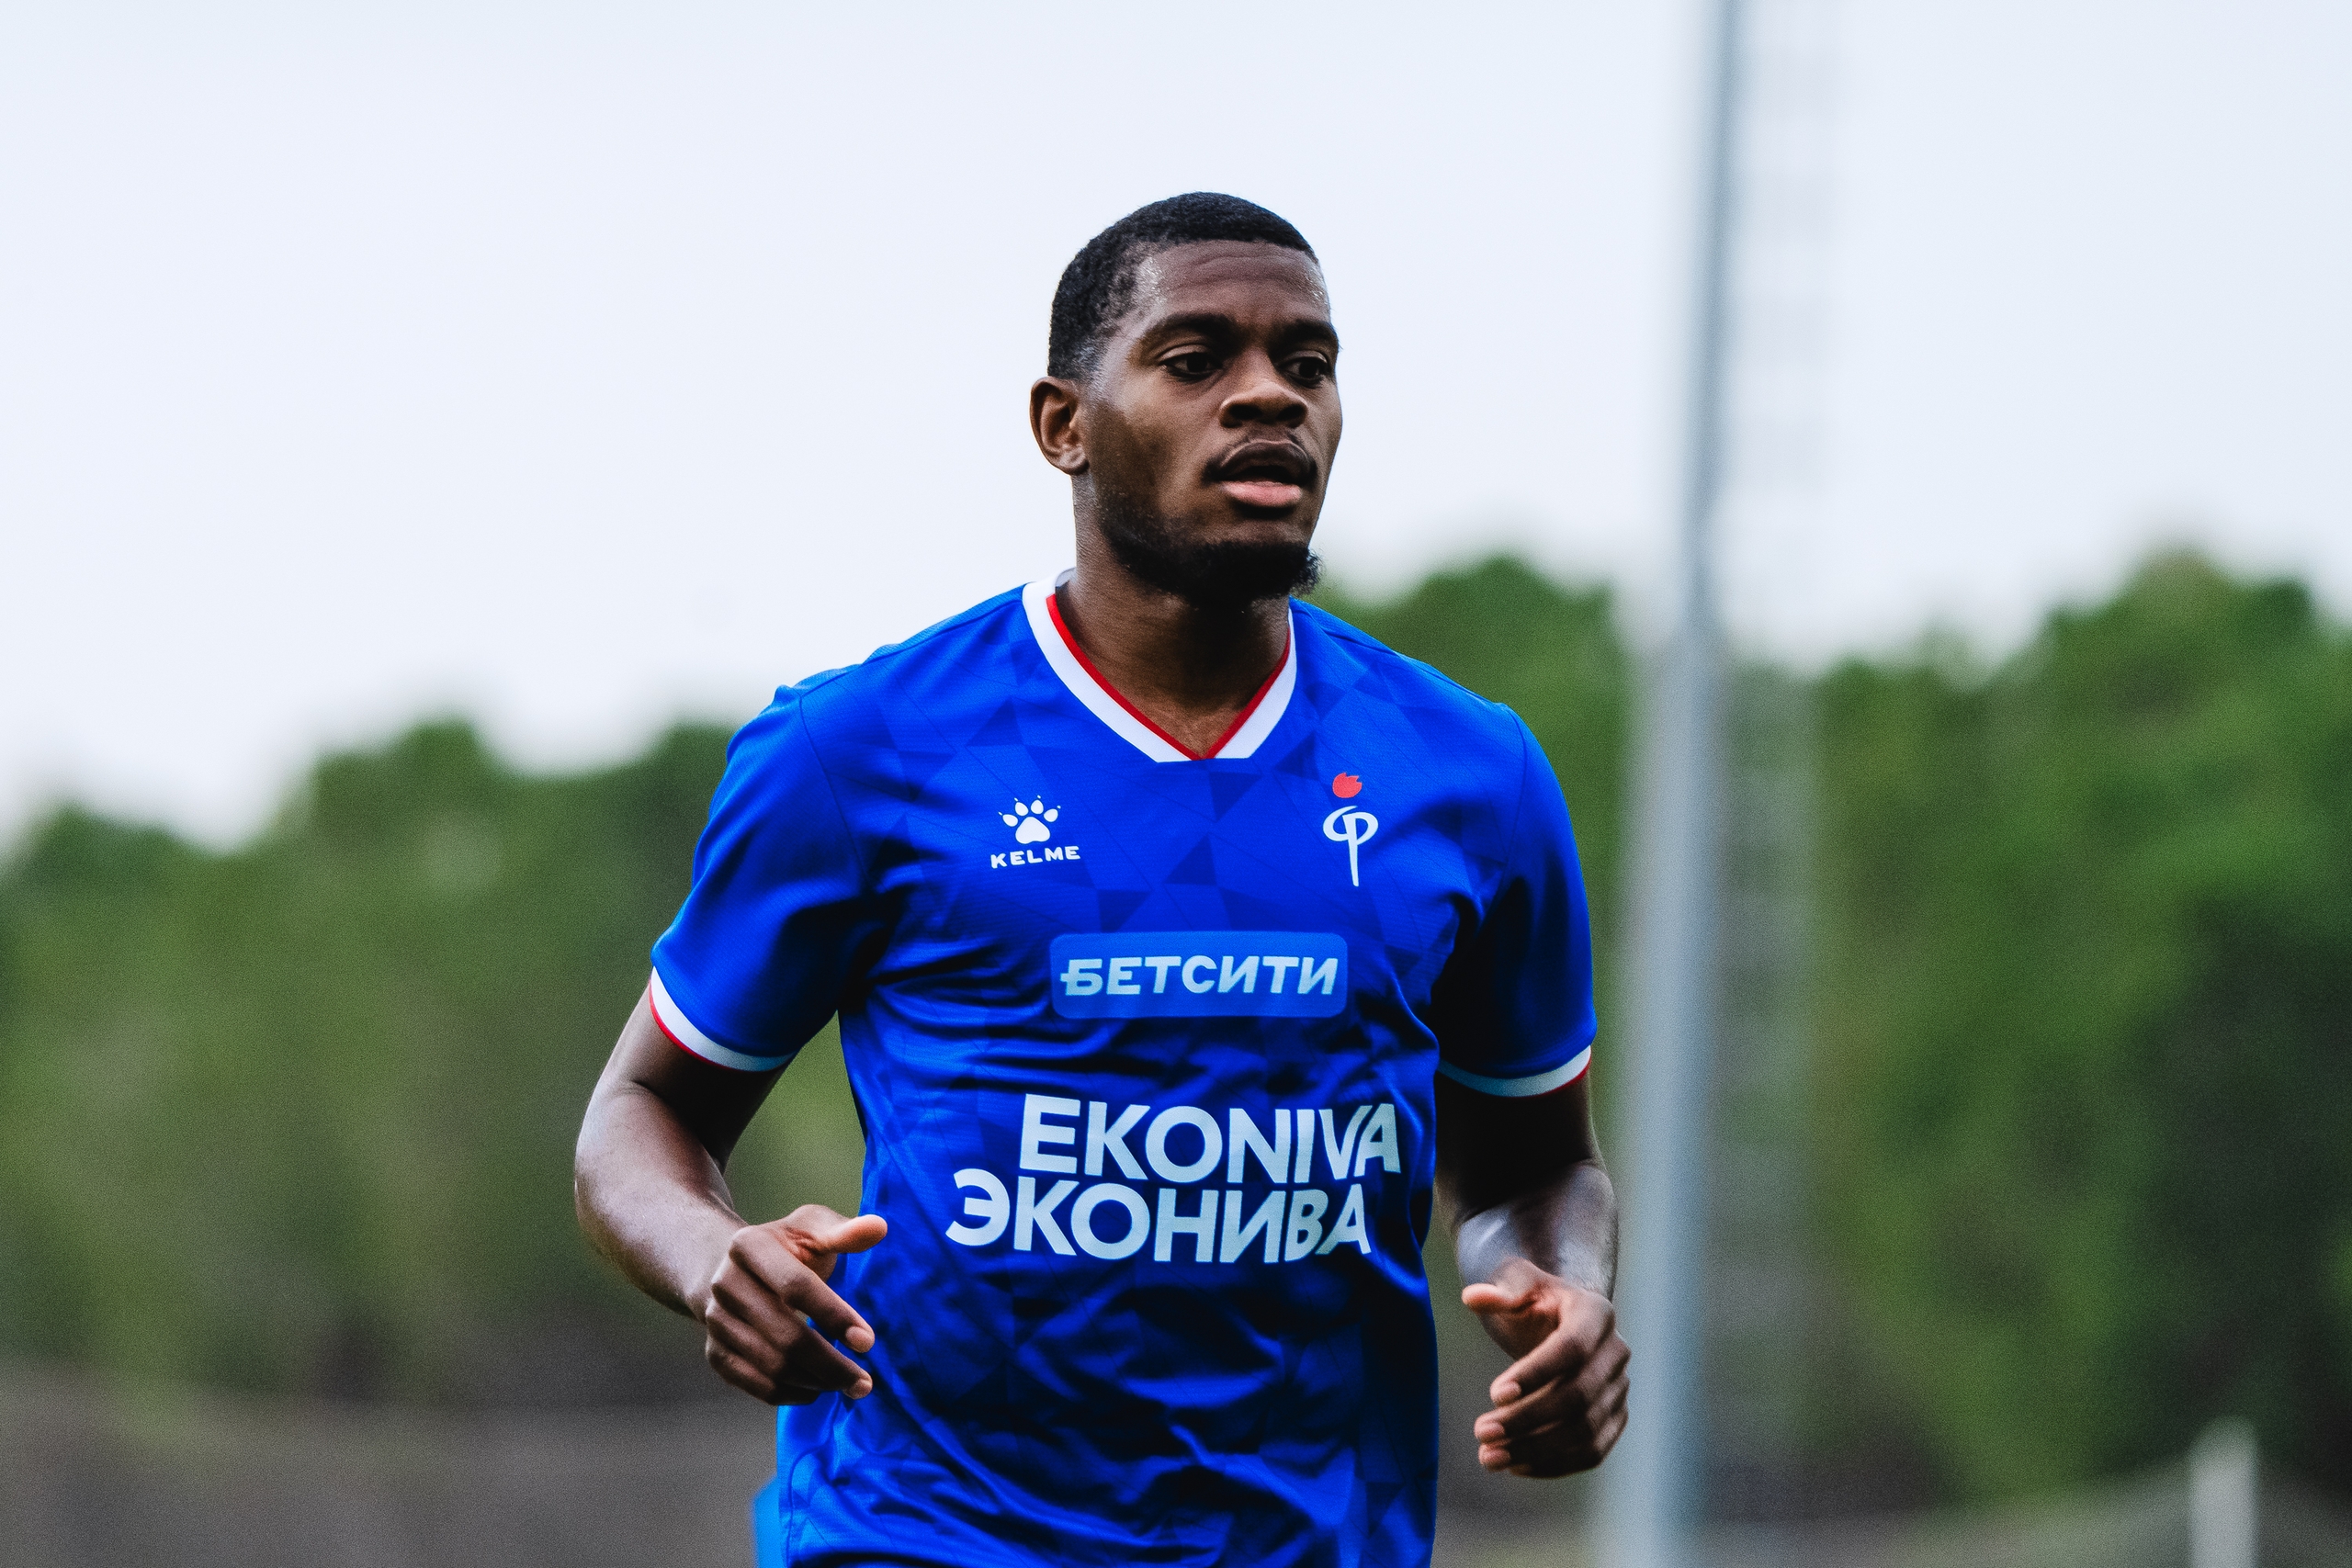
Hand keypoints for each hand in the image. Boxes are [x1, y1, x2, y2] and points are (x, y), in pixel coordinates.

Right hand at [696, 1204, 887, 1404]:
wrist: (730, 1269)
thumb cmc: (784, 1248)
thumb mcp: (810, 1228)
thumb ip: (843, 1231)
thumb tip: (879, 1227)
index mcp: (749, 1246)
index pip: (796, 1287)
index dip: (833, 1315)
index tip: (867, 1341)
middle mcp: (725, 1285)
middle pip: (784, 1335)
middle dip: (830, 1364)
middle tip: (865, 1381)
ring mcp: (717, 1322)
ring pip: (770, 1365)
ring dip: (815, 1382)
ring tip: (849, 1385)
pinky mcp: (715, 1353)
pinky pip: (754, 1384)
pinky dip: (790, 1394)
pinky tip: (818, 1390)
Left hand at [1460, 1259, 1628, 1475]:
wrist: (1559, 1319)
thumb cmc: (1533, 1299)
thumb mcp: (1516, 1281)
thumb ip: (1500, 1288)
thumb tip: (1473, 1298)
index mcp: (1596, 1313)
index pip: (1572, 1348)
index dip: (1535, 1374)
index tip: (1493, 1395)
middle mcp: (1616, 1353)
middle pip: (1578, 1397)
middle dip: (1527, 1420)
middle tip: (1481, 1432)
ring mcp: (1619, 1389)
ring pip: (1586, 1432)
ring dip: (1536, 1450)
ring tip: (1489, 1456)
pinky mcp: (1615, 1419)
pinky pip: (1592, 1452)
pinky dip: (1554, 1464)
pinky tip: (1514, 1466)